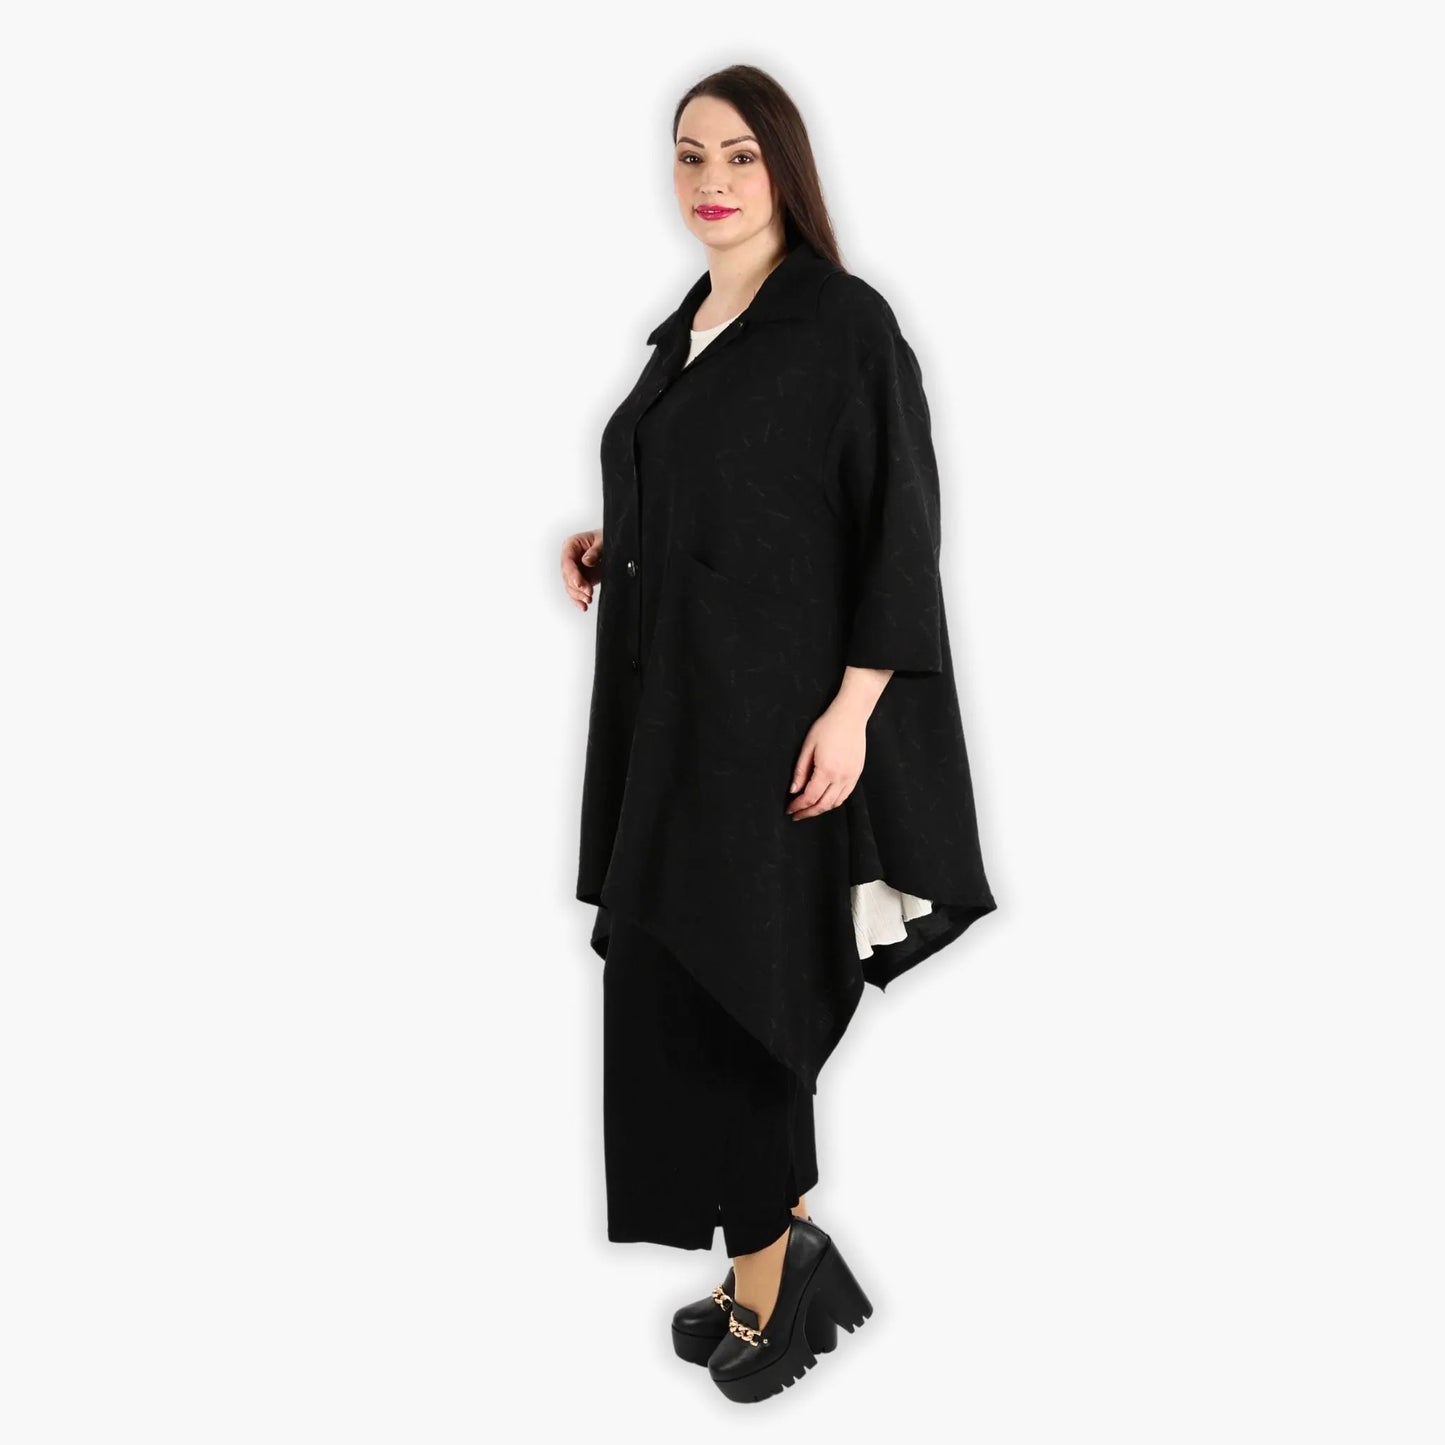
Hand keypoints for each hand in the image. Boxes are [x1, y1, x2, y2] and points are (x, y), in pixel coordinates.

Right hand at [562, 528, 602, 610]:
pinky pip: (575, 591)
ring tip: (588, 600)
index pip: (567, 562)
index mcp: (571, 546)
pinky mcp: (579, 579)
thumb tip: (586, 561)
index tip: (580, 584)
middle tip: (588, 593)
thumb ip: (595, 551)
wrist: (612, 544)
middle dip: (577, 587)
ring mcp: (574, 570)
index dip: (572, 574)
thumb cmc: (604, 538)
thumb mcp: (602, 541)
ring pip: (570, 586)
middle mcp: (569, 558)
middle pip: (567, 576)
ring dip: (578, 595)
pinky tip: (583, 606)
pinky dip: (578, 600)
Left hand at [786, 701, 865, 819]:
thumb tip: (793, 790)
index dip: (798, 806)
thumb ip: (801, 771)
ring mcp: (851, 777)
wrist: (850, 716)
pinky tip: (825, 800)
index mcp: (826, 770)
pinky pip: (845, 795)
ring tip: (809, 809)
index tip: (789, 810)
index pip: (809, 797)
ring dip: (821, 809)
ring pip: (835, 803)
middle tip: (797, 815)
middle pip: (823, 805)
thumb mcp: (808, 746)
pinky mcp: (857, 774)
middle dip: (808, 813)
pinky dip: (834, 802)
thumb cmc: (827, 727)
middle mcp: (841, 777)